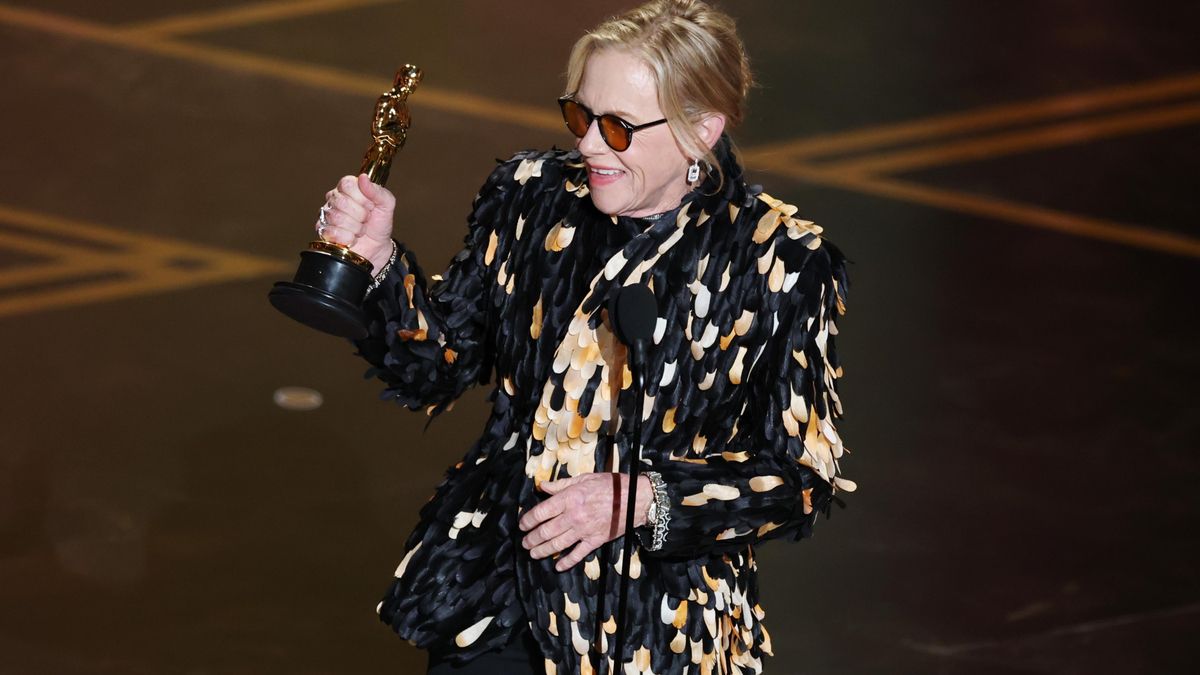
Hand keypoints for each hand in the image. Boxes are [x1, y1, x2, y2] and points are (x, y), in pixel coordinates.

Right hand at [315, 173, 395, 269]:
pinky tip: (351, 237)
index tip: (371, 205)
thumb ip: (377, 191)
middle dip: (360, 214)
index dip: (362, 197)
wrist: (377, 247)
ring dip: (355, 227)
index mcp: (348, 188)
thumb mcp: (386, 205)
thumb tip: (363, 177)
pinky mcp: (323, 231)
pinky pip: (332, 232)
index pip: (347, 184)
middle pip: (342, 201)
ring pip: (337, 217)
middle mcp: (334, 199)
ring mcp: (327, 215)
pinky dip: (348, 238)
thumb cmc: (379, 224)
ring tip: (360, 229)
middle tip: (366, 219)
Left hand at [519, 473, 651, 571]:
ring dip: (542, 550)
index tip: (522, 524)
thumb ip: (562, 485)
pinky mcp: (595, 540)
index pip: (541, 511)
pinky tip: (558, 566)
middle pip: (546, 531)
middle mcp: (574, 515)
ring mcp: (584, 530)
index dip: (528, 520)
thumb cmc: (611, 486)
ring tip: (533, 553)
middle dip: (531, 539)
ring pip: (557, 544)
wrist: (635, 499)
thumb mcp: (584, 479)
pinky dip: (566, 562)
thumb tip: (543, 487)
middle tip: (524, 543)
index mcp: (570, 498)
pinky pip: (577, 554)